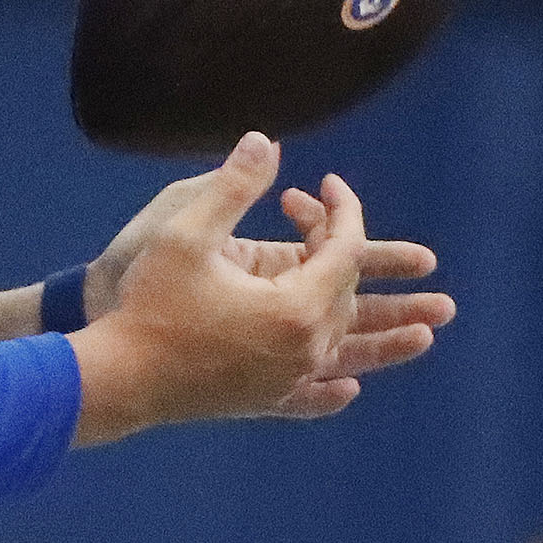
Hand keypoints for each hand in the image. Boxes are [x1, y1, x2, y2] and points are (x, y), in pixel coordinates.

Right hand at [67, 133, 452, 444]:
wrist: (118, 378)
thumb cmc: (149, 303)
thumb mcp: (186, 233)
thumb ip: (232, 187)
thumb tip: (265, 141)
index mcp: (296, 307)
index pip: (345, 252)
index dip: (344, 211)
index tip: (330, 181)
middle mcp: (305, 349)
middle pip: (346, 296)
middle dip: (343, 251)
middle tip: (314, 214)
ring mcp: (286, 381)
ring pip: (346, 351)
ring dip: (384, 338)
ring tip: (424, 335)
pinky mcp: (262, 401)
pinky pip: (312, 397)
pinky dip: (332, 392)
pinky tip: (347, 389)